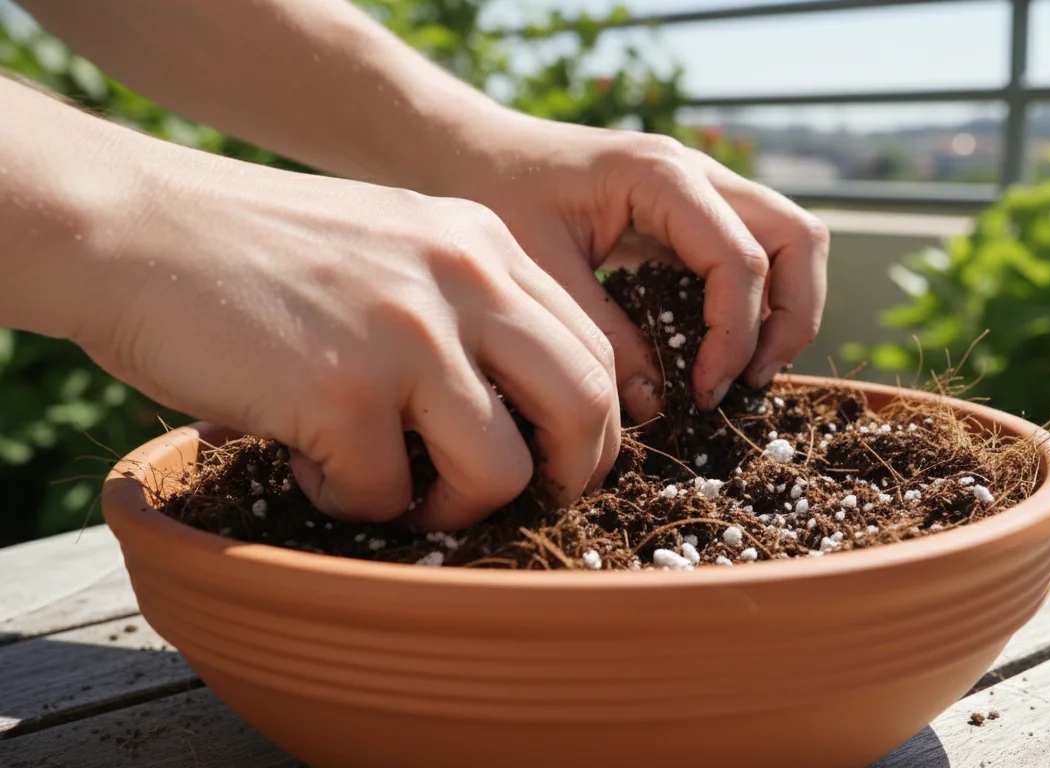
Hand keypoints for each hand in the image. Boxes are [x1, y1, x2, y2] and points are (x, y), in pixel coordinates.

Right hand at [80, 153, 620, 529]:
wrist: (134, 228)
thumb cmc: (259, 252)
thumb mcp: (394, 246)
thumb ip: (466, 307)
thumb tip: (526, 422)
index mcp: (484, 245)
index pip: (593, 350)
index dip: (591, 427)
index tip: (556, 464)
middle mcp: (464, 280)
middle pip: (584, 407)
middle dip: (565, 478)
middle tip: (518, 505)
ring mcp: (407, 336)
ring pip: (500, 471)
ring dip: (455, 508)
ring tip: (396, 489)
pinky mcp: (342, 392)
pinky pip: (384, 495)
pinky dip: (347, 499)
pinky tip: (303, 456)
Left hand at [425, 112, 830, 420]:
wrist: (471, 152)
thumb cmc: (496, 196)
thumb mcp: (541, 275)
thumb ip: (603, 338)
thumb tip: (659, 404)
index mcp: (662, 177)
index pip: (740, 261)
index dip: (734, 338)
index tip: (702, 393)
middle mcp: (699, 174)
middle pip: (799, 239)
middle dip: (789, 318)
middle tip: (750, 380)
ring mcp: (705, 189)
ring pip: (792, 242)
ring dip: (784, 309)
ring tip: (744, 370)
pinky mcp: (696, 212)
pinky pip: (757, 252)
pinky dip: (758, 302)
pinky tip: (717, 349)